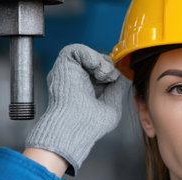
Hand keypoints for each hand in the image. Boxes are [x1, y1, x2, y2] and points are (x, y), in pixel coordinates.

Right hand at [25, 44, 129, 175]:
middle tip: (110, 78)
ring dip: (100, 61)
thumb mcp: (111, 106)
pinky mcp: (63, 66)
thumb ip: (116, 90)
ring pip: (87, 54)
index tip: (114, 79)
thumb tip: (119, 77)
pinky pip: (76, 49)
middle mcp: (75, 80)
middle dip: (108, 66)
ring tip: (103, 75)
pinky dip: (90, 55)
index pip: (99, 72)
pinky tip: (96, 70)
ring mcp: (68, 73)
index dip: (110, 72)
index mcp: (85, 90)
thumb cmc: (90, 125)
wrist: (75, 127)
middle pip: (95, 61)